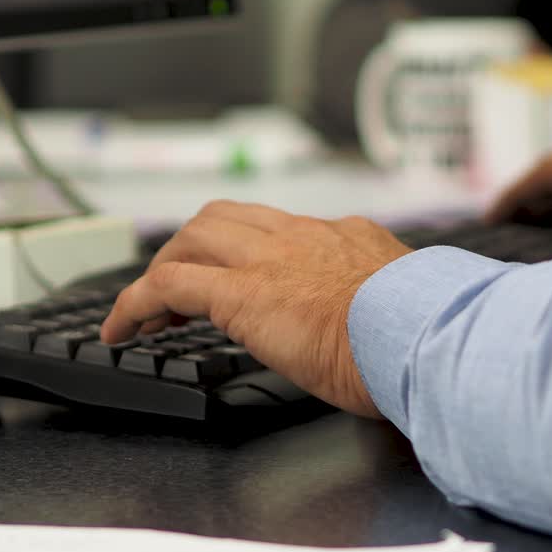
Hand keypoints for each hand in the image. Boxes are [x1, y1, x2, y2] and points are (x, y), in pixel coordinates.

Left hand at [99, 201, 412, 417]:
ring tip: (147, 309)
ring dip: (164, 267)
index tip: (250, 277)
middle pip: (230, 218)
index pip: (290, 230)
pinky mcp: (240, 292)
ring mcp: (270, 258)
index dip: (257, 251)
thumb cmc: (429, 334)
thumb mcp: (413, 306)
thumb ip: (393, 303)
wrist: (420, 334)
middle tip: (183, 286)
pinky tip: (123, 331)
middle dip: (198, 245)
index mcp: (351, 238)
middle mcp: (306, 236)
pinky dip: (135, 303)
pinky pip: (168, 284)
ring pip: (193, 237)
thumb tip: (393, 329)